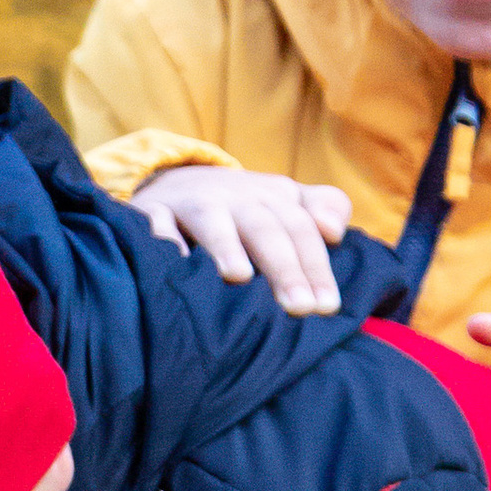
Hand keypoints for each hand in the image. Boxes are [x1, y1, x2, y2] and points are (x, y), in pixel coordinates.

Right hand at [132, 165, 349, 315]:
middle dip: (283, 267)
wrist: (179, 183)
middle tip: (299, 308)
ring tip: (238, 277)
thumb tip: (335, 230)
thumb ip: (324, 209)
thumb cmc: (245, 209)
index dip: (316, 266)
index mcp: (274, 196)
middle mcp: (236, 195)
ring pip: (213, 220)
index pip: (301, 229)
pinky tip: (173, 261)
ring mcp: (194, 202)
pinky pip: (157, 222)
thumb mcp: (286, 203)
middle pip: (265, 228)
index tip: (326, 306)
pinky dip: (163, 239)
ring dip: (226, 245)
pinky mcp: (155, 211)